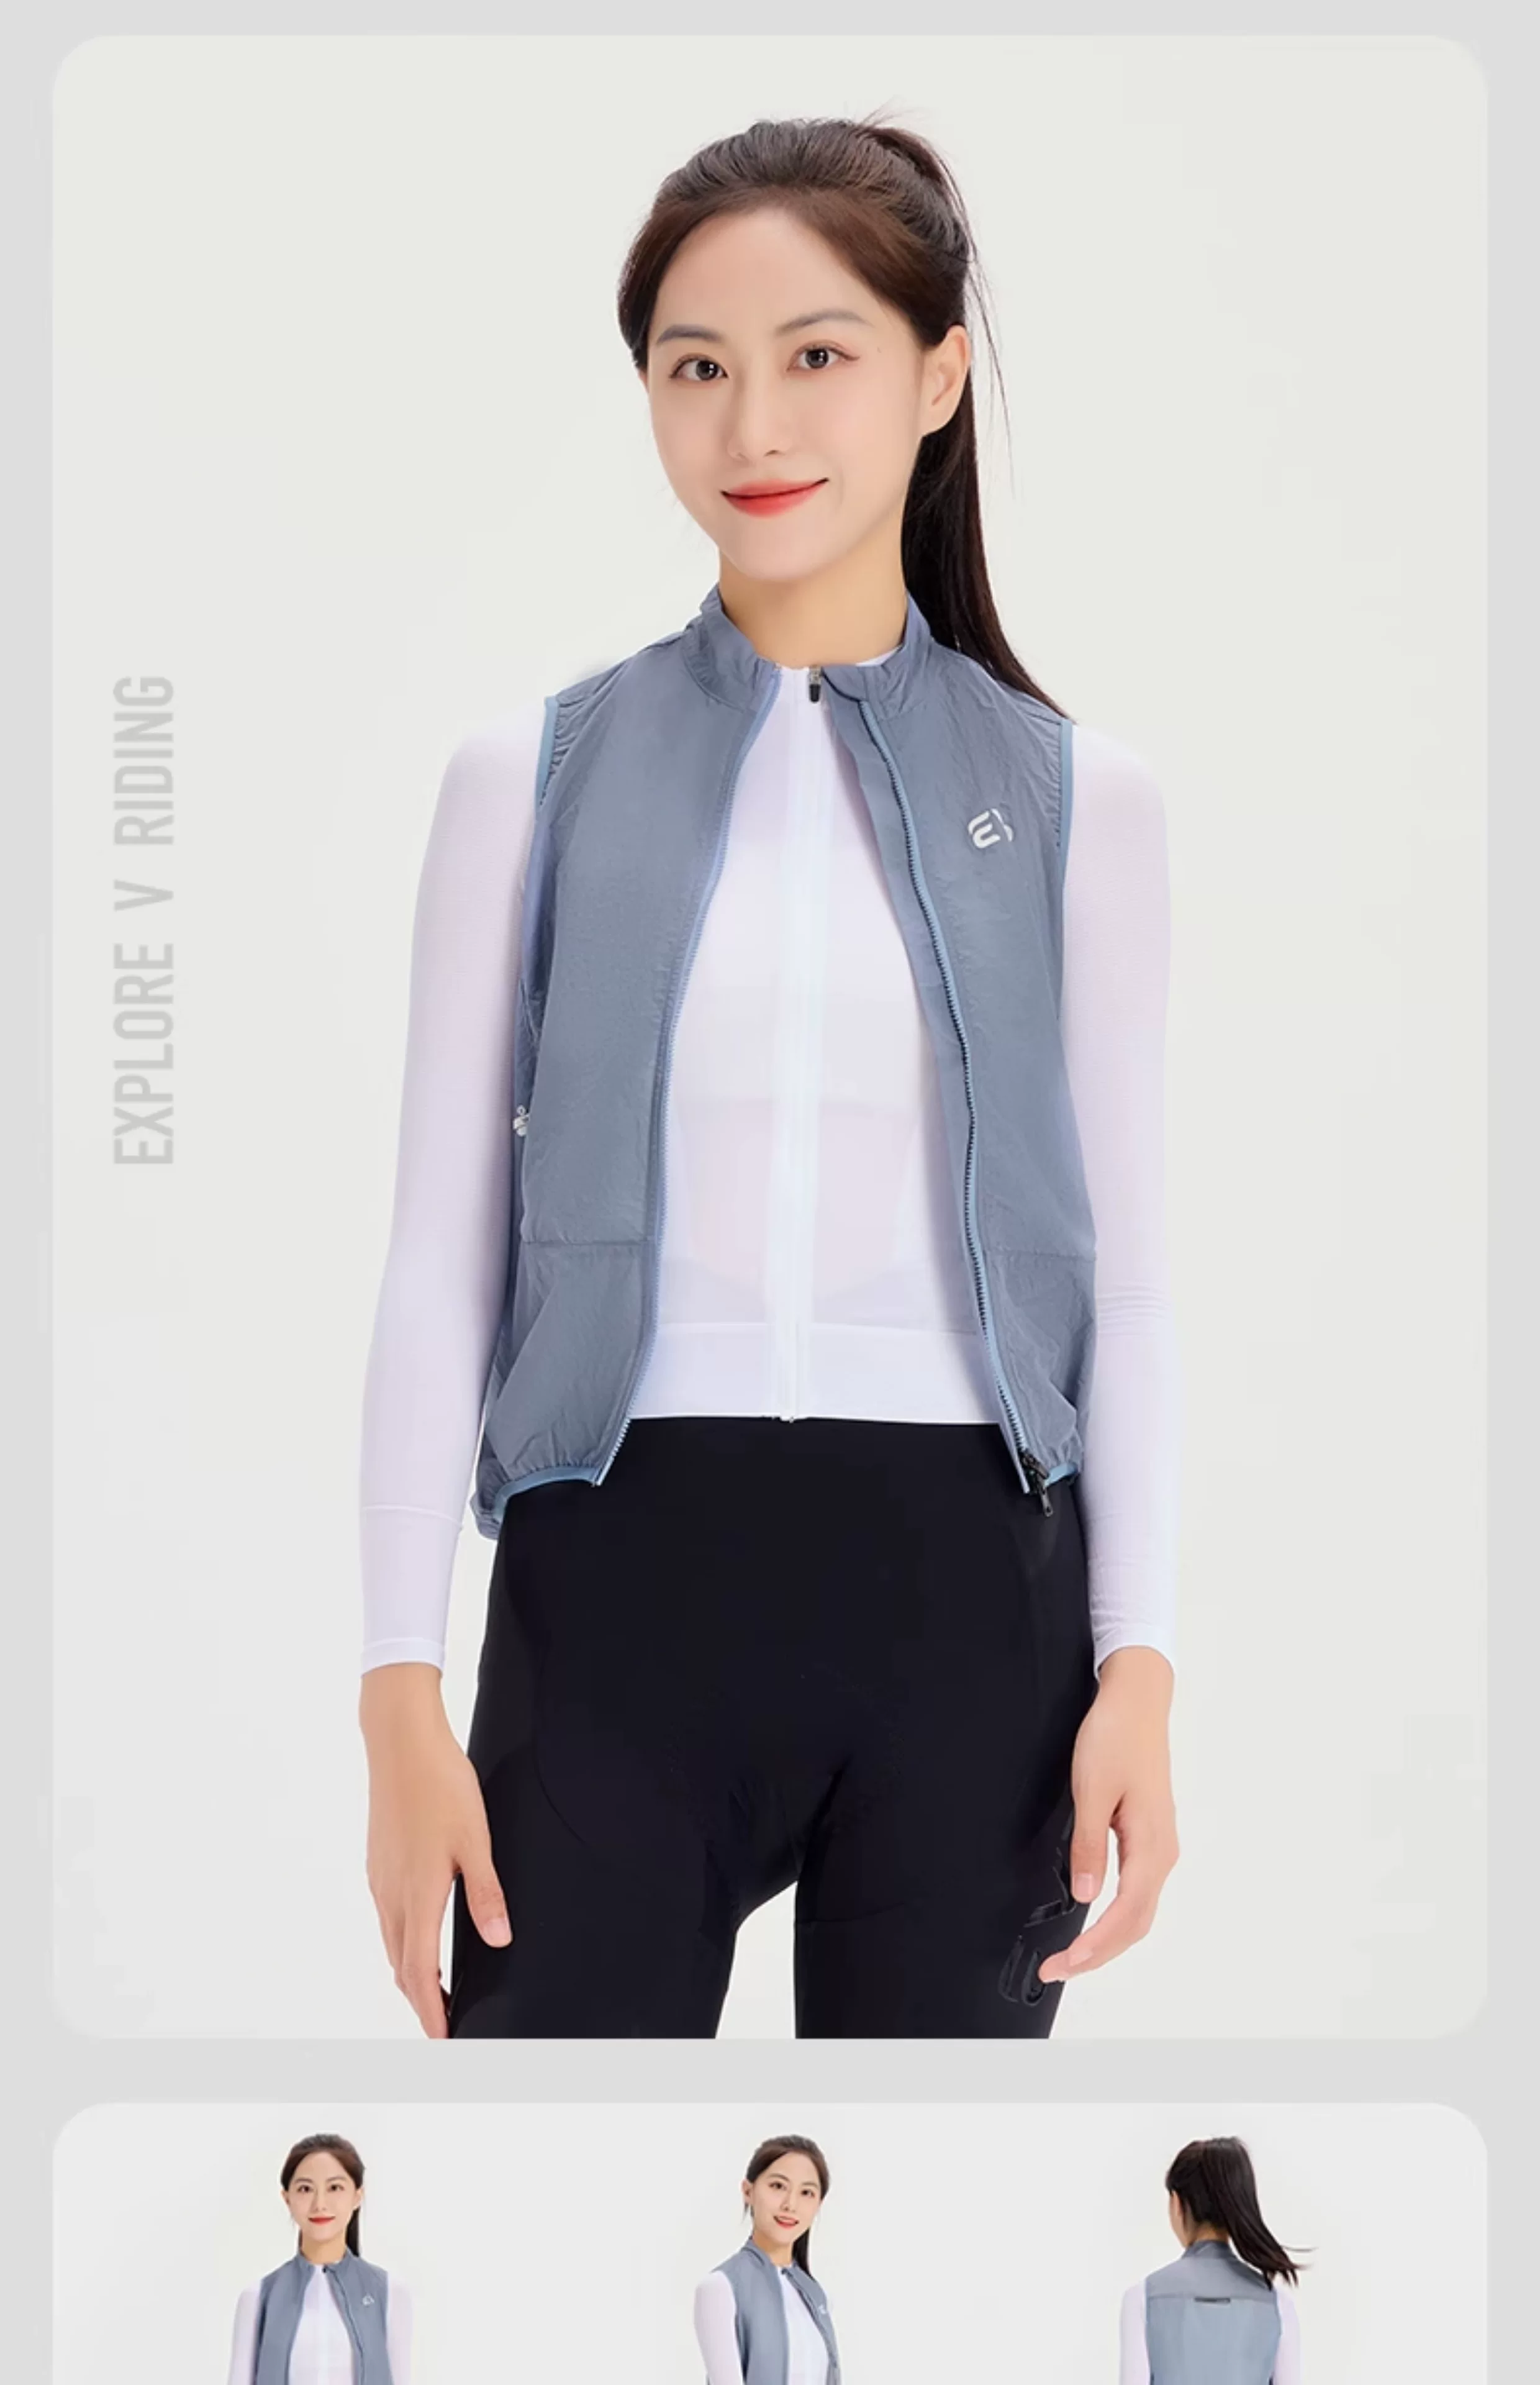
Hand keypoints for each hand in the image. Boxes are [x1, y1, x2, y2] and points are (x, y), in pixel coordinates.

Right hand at [359, 1664, 510, 2036]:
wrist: (400, 1742)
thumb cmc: (440, 1785)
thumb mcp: (475, 1838)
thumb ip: (485, 1893)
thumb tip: (499, 1940)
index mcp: (417, 1894)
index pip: (420, 1972)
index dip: (432, 2011)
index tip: (444, 2039)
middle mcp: (392, 1894)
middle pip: (402, 1966)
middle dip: (422, 2001)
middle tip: (446, 2023)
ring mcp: (381, 1879)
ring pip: (393, 1943)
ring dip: (412, 1972)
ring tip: (437, 1990)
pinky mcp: (378, 1863)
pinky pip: (389, 1917)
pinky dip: (404, 1942)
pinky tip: (421, 1935)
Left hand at [1037, 1645, 1177, 1984]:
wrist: (1137, 1699)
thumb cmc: (1115, 1736)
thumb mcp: (1092, 1789)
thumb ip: (1089, 1846)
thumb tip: (1085, 1895)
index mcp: (1151, 1845)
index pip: (1125, 1915)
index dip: (1095, 1947)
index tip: (1064, 1964)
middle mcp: (1162, 1852)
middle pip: (1136, 1923)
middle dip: (1099, 1954)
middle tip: (1058, 1970)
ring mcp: (1159, 1845)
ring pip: (1138, 1910)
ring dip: (1108, 1939)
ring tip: (1072, 1956)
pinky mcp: (1149, 1836)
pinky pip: (1137, 1891)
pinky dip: (1116, 1917)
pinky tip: (1094, 1922)